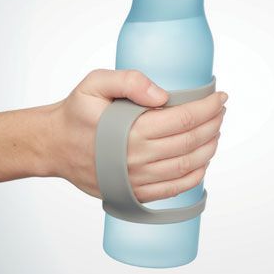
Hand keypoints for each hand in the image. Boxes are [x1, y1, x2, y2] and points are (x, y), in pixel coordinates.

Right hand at [51, 69, 226, 202]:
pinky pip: (173, 190)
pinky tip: (202, 161)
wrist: (53, 146)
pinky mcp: (134, 193)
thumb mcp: (95, 83)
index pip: (183, 119)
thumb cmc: (76, 112)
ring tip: (216, 131)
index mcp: (130, 130)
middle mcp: (136, 158)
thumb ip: (128, 80)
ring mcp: (136, 179)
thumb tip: (162, 95)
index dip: (208, 108)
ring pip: (187, 166)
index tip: (220, 97)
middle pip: (190, 142)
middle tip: (220, 111)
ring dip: (209, 148)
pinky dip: (194, 176)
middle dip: (212, 124)